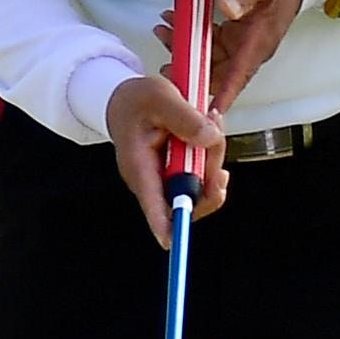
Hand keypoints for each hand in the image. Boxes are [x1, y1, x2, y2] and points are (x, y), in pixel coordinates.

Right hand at [109, 70, 228, 240]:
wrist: (126, 98)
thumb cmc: (135, 100)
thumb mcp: (159, 97)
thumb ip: (184, 117)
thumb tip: (209, 139)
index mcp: (138, 166)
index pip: (151, 202)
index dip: (163, 223)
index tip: (171, 242)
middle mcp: (152, 179)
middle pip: (188, 198)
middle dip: (209, 169)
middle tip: (213, 132)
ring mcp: (166, 178)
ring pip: (202, 184)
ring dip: (213, 155)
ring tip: (208, 121)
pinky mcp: (179, 172)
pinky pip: (203, 174)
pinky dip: (212, 155)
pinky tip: (210, 134)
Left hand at [174, 0, 307, 116]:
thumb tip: (227, 8)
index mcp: (261, 39)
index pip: (239, 74)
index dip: (221, 95)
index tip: (205, 112)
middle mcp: (252, 46)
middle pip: (218, 71)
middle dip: (191, 69)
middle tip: (166, 66)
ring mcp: (243, 41)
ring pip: (210, 57)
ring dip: (186, 49)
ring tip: (164, 30)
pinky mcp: (236, 33)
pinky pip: (210, 42)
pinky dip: (192, 36)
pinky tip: (176, 22)